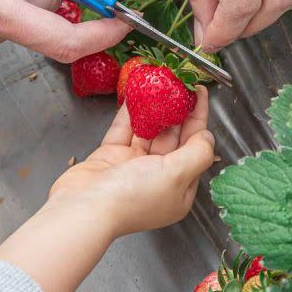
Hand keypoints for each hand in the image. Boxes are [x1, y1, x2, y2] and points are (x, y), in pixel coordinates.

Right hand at [47, 86, 213, 234]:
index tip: (199, 93)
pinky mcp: (111, 156)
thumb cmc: (132, 198)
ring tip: (158, 83)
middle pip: (173, 137)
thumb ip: (198, 153)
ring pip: (148, 130)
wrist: (84, 208)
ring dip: (154, 107)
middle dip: (177, 109)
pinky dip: (130, 111)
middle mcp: (158, 177)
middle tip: (179, 83)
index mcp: (178, 188)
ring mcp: (133, 166)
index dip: (199, 119)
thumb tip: (207, 136)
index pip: (195, 147)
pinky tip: (135, 93)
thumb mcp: (177, 176)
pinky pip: (124, 129)